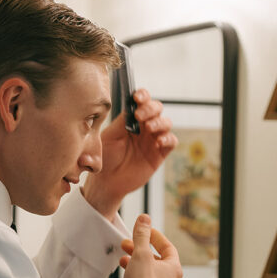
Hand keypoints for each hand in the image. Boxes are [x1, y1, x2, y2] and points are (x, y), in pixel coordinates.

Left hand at [83, 89, 177, 219]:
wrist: (107, 182)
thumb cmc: (105, 158)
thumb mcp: (108, 137)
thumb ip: (119, 123)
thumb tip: (129, 109)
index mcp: (131, 119)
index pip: (141, 101)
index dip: (142, 96)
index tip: (137, 97)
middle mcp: (144, 126)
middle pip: (156, 108)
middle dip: (150, 108)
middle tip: (140, 115)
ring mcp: (153, 139)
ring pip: (166, 122)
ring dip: (159, 122)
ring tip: (149, 128)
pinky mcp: (159, 153)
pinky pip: (171, 142)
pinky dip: (168, 138)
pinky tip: (158, 142)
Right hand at [117, 214, 182, 277]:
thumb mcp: (141, 254)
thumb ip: (142, 235)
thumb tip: (145, 220)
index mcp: (174, 268)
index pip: (167, 246)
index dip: (155, 236)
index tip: (144, 230)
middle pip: (154, 259)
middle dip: (139, 250)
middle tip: (127, 245)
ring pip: (146, 272)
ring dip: (133, 265)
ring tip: (123, 262)